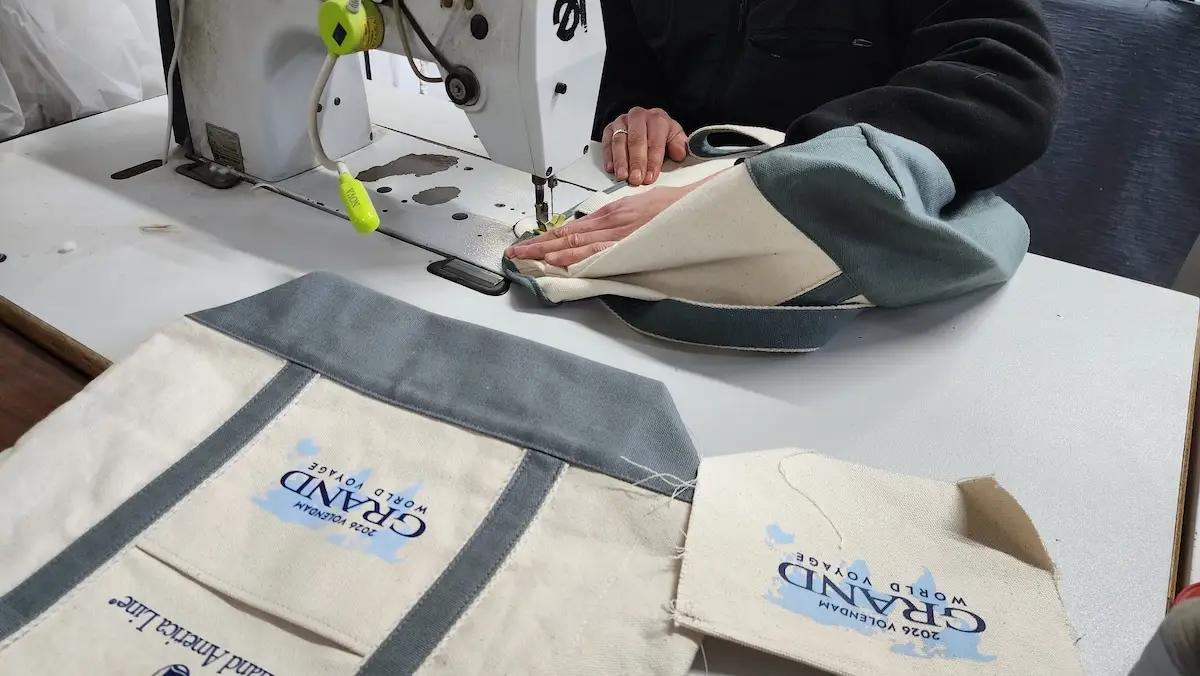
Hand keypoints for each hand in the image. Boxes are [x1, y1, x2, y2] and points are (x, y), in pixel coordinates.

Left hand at [506, 183, 700, 266]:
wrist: (700, 204)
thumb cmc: (677, 209)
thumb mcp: (643, 210)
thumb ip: (622, 223)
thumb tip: (605, 235)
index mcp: (613, 212)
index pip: (573, 228)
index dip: (548, 237)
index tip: (528, 245)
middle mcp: (610, 219)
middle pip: (566, 235)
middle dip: (537, 245)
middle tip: (513, 254)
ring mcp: (618, 230)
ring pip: (574, 243)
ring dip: (546, 252)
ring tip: (523, 259)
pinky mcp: (628, 241)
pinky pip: (595, 251)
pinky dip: (573, 256)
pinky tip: (555, 261)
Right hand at [603, 107, 687, 186]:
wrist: (645, 122)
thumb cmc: (660, 133)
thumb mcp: (674, 136)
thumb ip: (679, 145)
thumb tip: (679, 155)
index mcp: (657, 118)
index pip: (655, 140)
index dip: (653, 160)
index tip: (650, 176)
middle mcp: (638, 116)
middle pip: (636, 140)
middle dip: (636, 162)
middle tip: (636, 179)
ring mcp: (622, 121)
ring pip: (619, 140)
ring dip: (621, 161)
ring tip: (623, 177)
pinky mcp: (610, 128)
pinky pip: (607, 142)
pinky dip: (608, 156)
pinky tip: (611, 169)